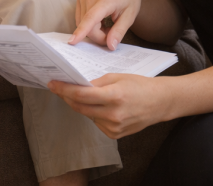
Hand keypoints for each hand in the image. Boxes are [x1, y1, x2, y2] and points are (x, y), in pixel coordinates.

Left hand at [48, 74, 167, 139]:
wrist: (159, 103)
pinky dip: (92, 113)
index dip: (64, 89)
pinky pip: (95, 122)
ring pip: (86, 115)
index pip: (81, 94)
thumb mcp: (117, 77)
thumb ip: (96, 82)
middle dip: (66, 96)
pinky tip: (98, 106)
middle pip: (80, 107)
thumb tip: (76, 84)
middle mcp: (113, 114)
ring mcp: (114, 127)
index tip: (52, 84)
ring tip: (78, 94)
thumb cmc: (139, 85)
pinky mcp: (114, 135)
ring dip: (80, 104)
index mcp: (114, 96)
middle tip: (57, 87)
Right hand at [70, 0, 143, 49]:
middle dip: (99, 36)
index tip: (72, 41)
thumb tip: (110, 46)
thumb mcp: (130, 17)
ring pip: (82, 24)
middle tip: (112, 34)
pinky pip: (80, 20)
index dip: (81, 31)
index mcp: (106, 0)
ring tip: (107, 26)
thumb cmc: (130, 0)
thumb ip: (119, 32)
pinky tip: (100, 21)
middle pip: (88, 26)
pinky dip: (89, 25)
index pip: (91, 18)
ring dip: (94, 31)